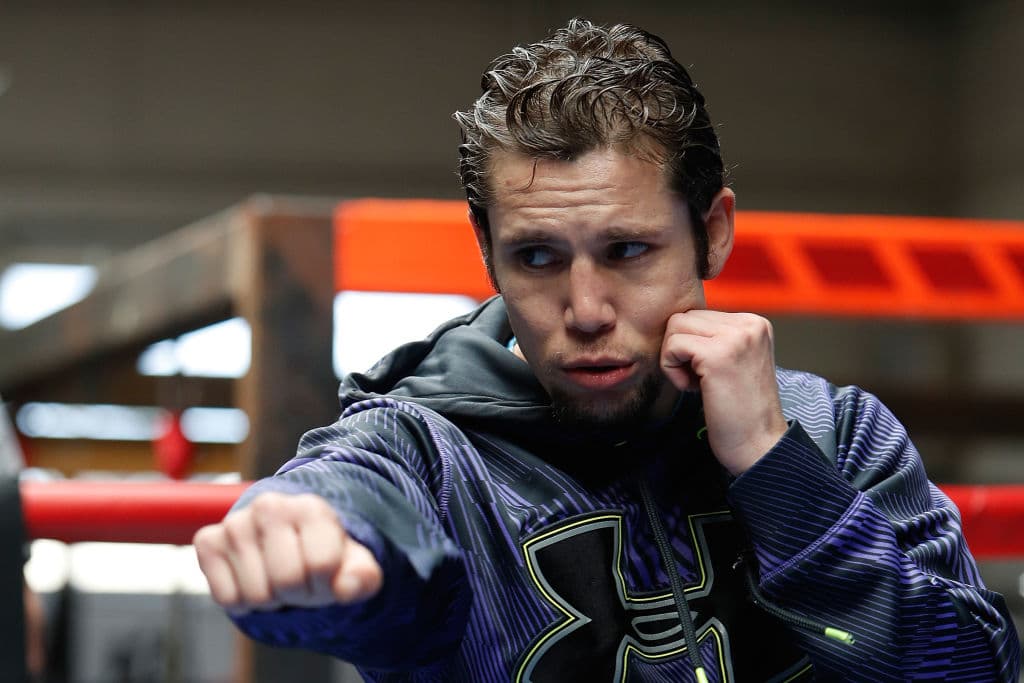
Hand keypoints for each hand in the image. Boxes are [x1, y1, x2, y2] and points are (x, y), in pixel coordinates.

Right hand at [193, 492, 382, 614]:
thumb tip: (347, 588)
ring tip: (277, 578)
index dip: (327, 585)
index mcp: (311, 507)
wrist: (286, 542)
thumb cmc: (323, 555)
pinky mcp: (208, 541)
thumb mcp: (354, 565)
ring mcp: (236, 522)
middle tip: (301, 582)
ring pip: (257, 595)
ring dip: (271, 601)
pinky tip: (253, 579)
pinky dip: (242, 602)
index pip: (322, 565)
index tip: (326, 576)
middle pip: (288, 581)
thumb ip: (363, 576)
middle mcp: (270, 506)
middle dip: (299, 595)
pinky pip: (226, 598)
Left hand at [661, 310, 787, 475]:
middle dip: (681, 350)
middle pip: (684, 317)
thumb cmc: (741, 410)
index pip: (699, 315)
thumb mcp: (736, 360)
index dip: (692, 346)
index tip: (709, 374)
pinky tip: (693, 389)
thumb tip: (676, 323)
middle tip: (700, 380)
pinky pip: (672, 346)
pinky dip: (672, 370)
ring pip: (675, 327)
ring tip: (698, 383)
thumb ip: (716, 337)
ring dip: (675, 359)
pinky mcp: (718, 355)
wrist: (759, 445)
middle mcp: (750, 324)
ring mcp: (735, 337)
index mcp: (755, 323)